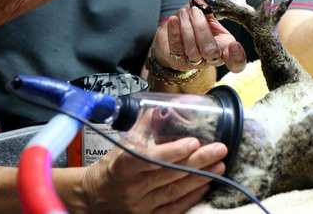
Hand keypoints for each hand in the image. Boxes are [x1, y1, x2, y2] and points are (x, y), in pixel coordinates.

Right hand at [82, 137, 226, 213]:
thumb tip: (161, 108)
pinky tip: (205, 185)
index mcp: (124, 166)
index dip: (173, 151)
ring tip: (220, 166)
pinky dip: (191, 197)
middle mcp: (132, 188)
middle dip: (198, 162)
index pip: (151, 158)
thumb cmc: (112, 167)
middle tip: (219, 150)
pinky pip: (173, 209)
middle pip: (169, 174)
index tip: (193, 142)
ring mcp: (140, 206)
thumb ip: (143, 127)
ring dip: (200, 178)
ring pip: (174, 192)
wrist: (92, 199)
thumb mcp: (122, 145)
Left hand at [152, 0, 246, 72]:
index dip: (238, 57)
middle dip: (202, 28)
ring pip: (193, 50)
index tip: (234, 45)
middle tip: (196, 11)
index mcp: (225, 47)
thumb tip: (203, 3)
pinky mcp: (178, 61)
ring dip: (187, 27)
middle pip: (211, 51)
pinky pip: (177, 48)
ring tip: (184, 12)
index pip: (237, 61)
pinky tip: (174, 20)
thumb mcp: (207, 16)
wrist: (175, 35)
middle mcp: (211, 58)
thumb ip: (209, 10)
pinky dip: (175, 32)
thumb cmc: (195, 25)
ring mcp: (194, 62)